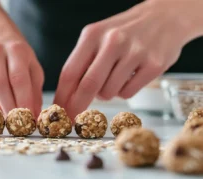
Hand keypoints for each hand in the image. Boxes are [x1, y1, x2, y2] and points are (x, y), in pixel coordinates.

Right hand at [0, 33, 43, 116]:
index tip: (28, 117)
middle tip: (16, 123)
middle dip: (8, 107)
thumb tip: (35, 115)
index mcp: (16, 50)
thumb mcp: (33, 68)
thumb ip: (35, 91)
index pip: (18, 78)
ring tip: (4, 121)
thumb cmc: (20, 58)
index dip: (23, 100)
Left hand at [55, 0, 202, 118]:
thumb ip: (83, 62)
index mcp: (93, 35)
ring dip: (106, 93)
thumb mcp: (99, 37)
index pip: (70, 72)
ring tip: (115, 76)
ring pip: (108, 92)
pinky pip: (128, 93)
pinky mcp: (154, 65)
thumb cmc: (125, 31)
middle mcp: (113, 42)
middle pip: (88, 85)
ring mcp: (135, 53)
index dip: (62, 95)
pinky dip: (124, 91)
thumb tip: (68, 95)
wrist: (165, 17)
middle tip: (74, 116)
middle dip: (78, 105)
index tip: (59, 110)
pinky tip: (130, 76)